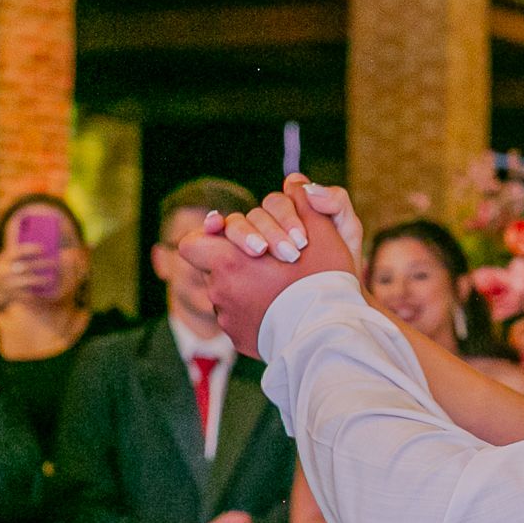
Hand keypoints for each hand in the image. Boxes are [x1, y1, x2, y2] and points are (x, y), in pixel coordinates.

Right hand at [0, 241, 50, 310]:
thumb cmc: (5, 270)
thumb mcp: (6, 258)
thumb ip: (14, 243)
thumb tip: (19, 226)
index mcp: (4, 260)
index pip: (17, 252)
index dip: (30, 249)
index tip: (43, 248)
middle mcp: (5, 271)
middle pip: (26, 266)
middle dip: (41, 264)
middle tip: (55, 262)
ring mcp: (8, 284)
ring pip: (28, 281)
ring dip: (41, 279)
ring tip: (51, 278)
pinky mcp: (13, 296)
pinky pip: (28, 294)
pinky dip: (38, 293)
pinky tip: (46, 290)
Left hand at [178, 182, 356, 354]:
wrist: (330, 333)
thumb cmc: (323, 280)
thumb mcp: (321, 231)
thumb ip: (302, 202)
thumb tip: (295, 182)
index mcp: (229, 262)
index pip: (193, 244)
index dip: (209, 238)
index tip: (234, 240)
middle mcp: (219, 291)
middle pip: (217, 269)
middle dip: (242, 264)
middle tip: (274, 265)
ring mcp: (229, 320)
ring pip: (230, 295)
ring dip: (250, 289)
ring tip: (285, 291)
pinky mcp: (241, 340)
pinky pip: (242, 320)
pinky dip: (258, 314)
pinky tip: (285, 313)